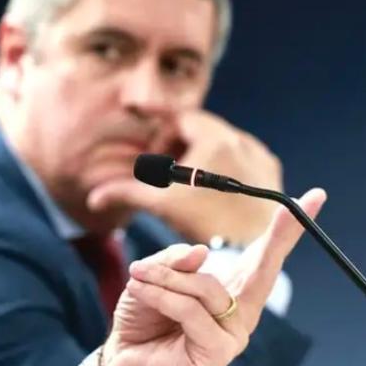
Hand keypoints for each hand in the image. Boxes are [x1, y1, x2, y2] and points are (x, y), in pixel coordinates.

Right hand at [88, 111, 282, 244]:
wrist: (249, 249)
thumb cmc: (203, 223)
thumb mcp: (160, 204)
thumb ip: (126, 193)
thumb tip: (95, 199)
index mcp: (214, 139)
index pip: (181, 117)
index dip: (160, 132)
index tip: (152, 156)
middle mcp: (240, 139)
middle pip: (201, 128)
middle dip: (179, 144)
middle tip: (164, 170)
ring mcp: (259, 155)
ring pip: (221, 141)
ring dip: (200, 154)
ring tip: (187, 183)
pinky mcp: (270, 171)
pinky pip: (241, 156)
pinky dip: (223, 165)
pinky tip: (212, 192)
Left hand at [101, 188, 326, 365]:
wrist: (122, 362)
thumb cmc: (142, 319)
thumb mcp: (153, 277)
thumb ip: (175, 261)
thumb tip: (202, 252)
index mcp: (231, 290)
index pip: (262, 257)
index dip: (287, 230)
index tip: (313, 198)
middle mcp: (240, 312)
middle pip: (262, 270)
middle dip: (279, 237)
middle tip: (293, 207)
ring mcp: (233, 334)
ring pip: (208, 288)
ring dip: (169, 278)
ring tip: (139, 276)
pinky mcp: (217, 353)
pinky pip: (190, 311)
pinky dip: (163, 296)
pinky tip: (141, 290)